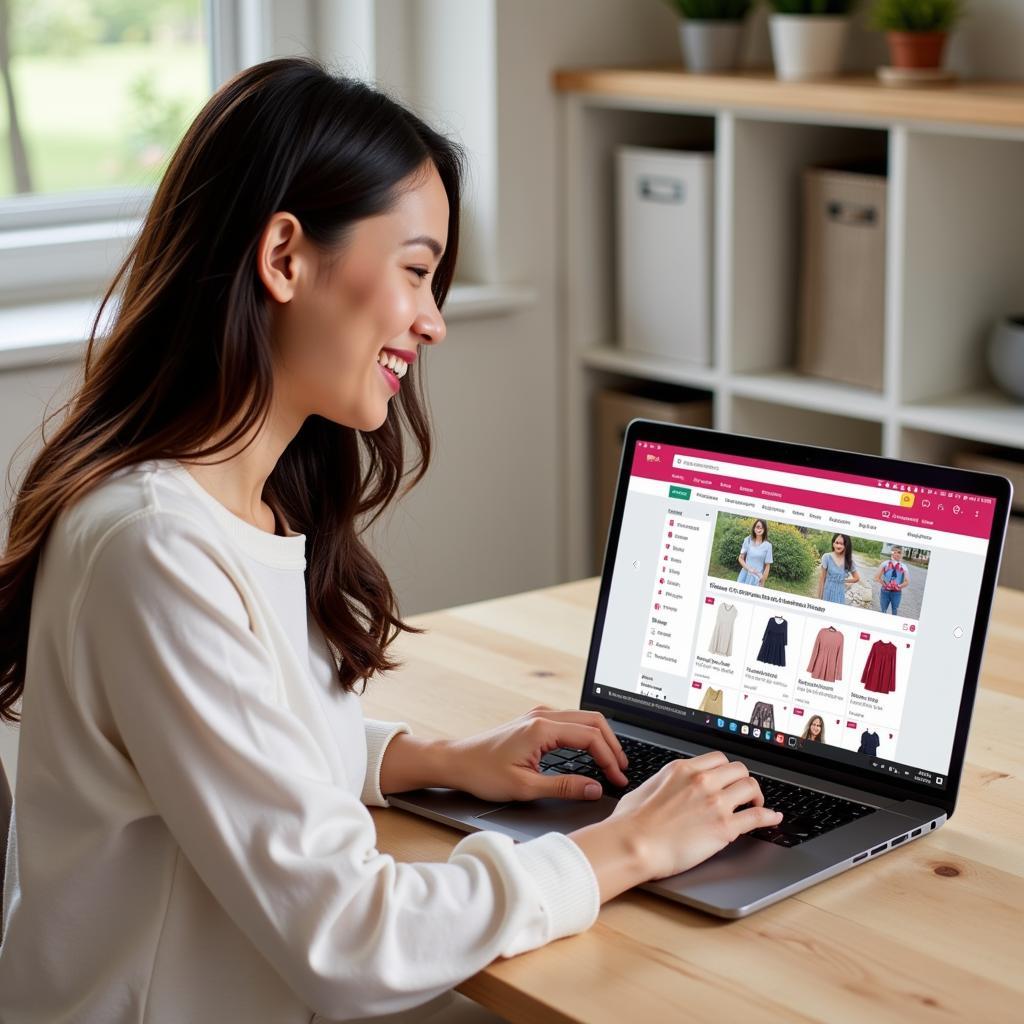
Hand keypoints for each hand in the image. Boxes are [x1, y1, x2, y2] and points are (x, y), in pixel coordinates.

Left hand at [443, 705, 629, 802]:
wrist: (456, 761)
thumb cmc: (483, 773)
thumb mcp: (525, 787)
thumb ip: (564, 787)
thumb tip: (594, 788)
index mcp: (542, 728)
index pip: (590, 737)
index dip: (609, 759)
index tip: (617, 779)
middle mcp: (543, 715)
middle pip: (593, 721)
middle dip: (612, 745)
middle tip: (622, 770)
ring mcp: (539, 716)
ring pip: (583, 719)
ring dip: (600, 739)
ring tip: (611, 763)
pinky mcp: (535, 721)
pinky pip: (571, 722)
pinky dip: (587, 736)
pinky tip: (590, 754)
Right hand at [608, 750, 782, 879]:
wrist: (634, 843)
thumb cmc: (631, 822)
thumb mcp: (646, 788)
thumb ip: (664, 783)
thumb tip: (665, 788)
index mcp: (683, 769)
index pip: (718, 759)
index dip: (725, 770)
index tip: (727, 779)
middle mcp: (702, 781)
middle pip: (739, 770)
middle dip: (742, 781)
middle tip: (741, 793)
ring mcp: (715, 803)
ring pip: (751, 787)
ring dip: (756, 796)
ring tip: (756, 804)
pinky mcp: (724, 827)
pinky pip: (757, 816)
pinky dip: (769, 816)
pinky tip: (773, 818)